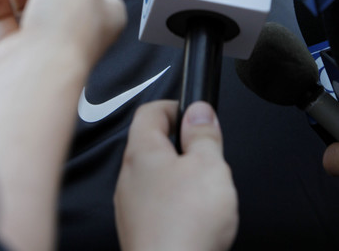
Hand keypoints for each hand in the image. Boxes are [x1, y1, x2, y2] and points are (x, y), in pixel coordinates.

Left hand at [114, 100, 238, 250]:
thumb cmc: (185, 226)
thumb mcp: (209, 165)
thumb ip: (205, 134)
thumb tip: (199, 111)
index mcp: (141, 152)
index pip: (150, 110)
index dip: (175, 106)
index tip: (196, 114)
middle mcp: (129, 177)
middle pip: (153, 144)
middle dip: (182, 144)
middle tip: (206, 153)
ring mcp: (130, 207)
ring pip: (155, 176)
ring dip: (179, 176)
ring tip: (204, 188)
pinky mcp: (139, 231)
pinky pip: (156, 204)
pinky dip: (175, 204)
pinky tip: (194, 216)